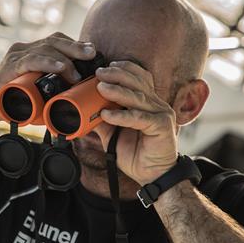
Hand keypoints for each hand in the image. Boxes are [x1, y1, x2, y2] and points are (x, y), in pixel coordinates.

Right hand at [0, 32, 95, 122]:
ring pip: (45, 48)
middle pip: (54, 40)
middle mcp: (25, 49)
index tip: (93, 52)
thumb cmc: (14, 99)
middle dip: (76, 47)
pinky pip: (31, 60)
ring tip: (77, 73)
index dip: (76, 44)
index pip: (58, 40)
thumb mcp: (38, 90)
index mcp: (34, 51)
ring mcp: (17, 56)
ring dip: (65, 59)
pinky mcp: (10, 67)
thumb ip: (54, 87)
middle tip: (92, 54)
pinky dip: (47, 63)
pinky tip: (59, 68)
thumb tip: (80, 93)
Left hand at [93, 61, 177, 185]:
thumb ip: (102, 121)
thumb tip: (83, 112)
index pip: (139, 77)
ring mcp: (161, 114)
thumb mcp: (114, 134)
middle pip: (138, 82)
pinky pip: (139, 118)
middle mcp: (157, 104)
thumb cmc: (137, 154)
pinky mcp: (161, 126)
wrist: (151, 175)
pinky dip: (122, 116)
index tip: (105, 67)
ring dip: (117, 92)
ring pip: (137, 98)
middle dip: (117, 75)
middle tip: (99, 73)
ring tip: (100, 88)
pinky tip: (107, 115)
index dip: (124, 68)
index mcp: (148, 102)